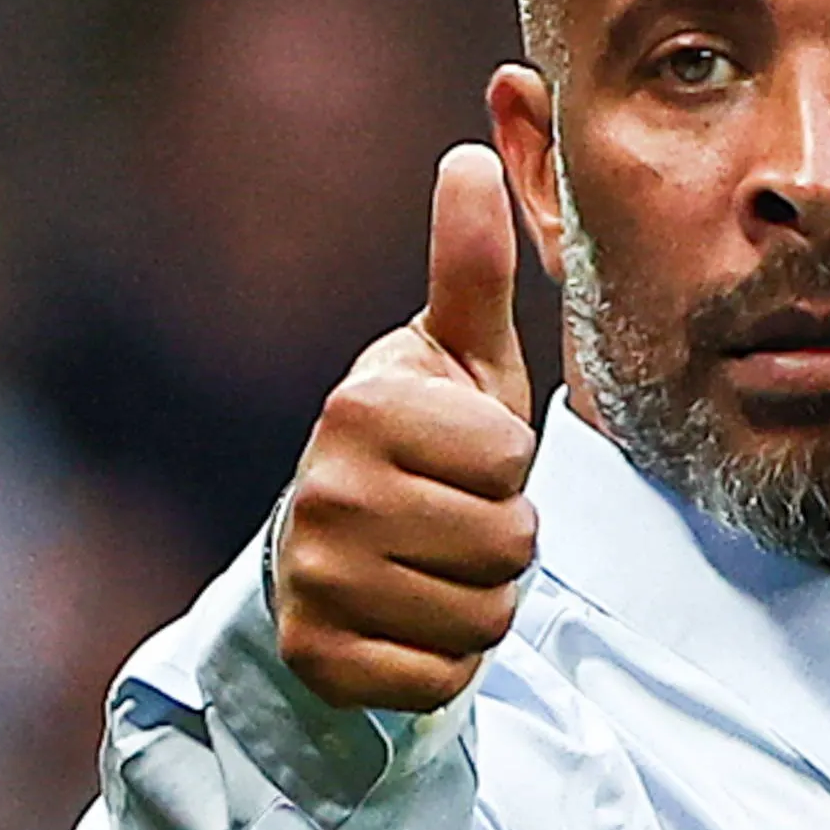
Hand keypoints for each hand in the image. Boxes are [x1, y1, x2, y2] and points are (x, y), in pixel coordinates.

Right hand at [273, 144, 537, 710]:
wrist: (333, 553)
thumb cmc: (419, 446)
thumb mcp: (456, 358)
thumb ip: (470, 266)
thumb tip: (470, 153)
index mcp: (361, 405)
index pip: (513, 461)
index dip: (509, 467)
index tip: (462, 460)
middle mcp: (325, 490)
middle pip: (509, 546)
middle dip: (502, 542)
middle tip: (452, 523)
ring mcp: (316, 580)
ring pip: (484, 617)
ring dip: (480, 602)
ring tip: (434, 570)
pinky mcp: (319, 658)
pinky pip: (444, 677)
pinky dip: (444, 660)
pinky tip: (409, 622)